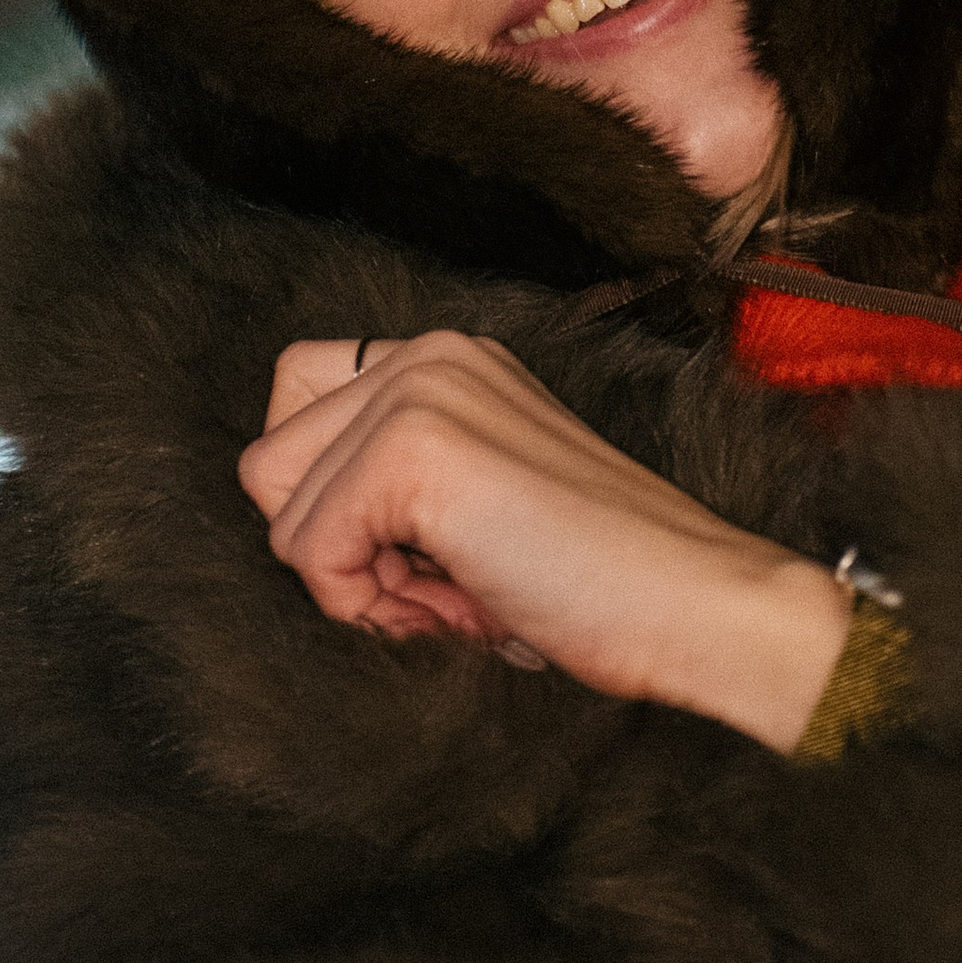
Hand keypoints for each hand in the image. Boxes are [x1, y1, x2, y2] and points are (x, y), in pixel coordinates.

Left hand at [240, 333, 852, 751]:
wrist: (692, 602)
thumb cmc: (595, 580)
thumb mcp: (476, 505)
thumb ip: (389, 486)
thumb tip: (294, 528)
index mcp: (444, 359)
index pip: (291, 413)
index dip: (332, 509)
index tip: (423, 558)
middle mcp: (426, 354)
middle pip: (269, 464)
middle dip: (337, 551)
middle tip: (439, 588)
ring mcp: (419, 392)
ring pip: (281, 512)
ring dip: (357, 586)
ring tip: (460, 597)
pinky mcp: (415, 450)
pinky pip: (309, 553)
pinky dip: (367, 607)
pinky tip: (458, 608)